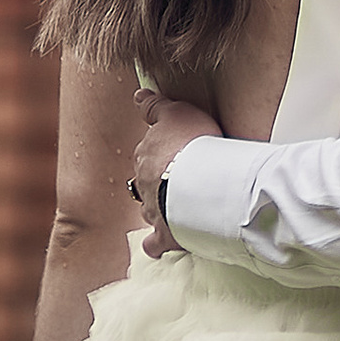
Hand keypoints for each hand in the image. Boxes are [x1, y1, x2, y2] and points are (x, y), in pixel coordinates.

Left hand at [129, 98, 217, 256]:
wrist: (201, 184)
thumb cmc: (192, 145)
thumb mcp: (176, 112)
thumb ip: (155, 106)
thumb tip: (138, 96)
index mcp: (146, 155)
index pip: (148, 152)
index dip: (162, 152)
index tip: (174, 152)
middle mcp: (143, 184)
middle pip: (146, 181)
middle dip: (157, 181)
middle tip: (179, 178)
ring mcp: (153, 210)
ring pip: (149, 209)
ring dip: (158, 208)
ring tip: (176, 207)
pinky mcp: (165, 235)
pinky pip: (155, 243)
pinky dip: (156, 244)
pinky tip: (161, 244)